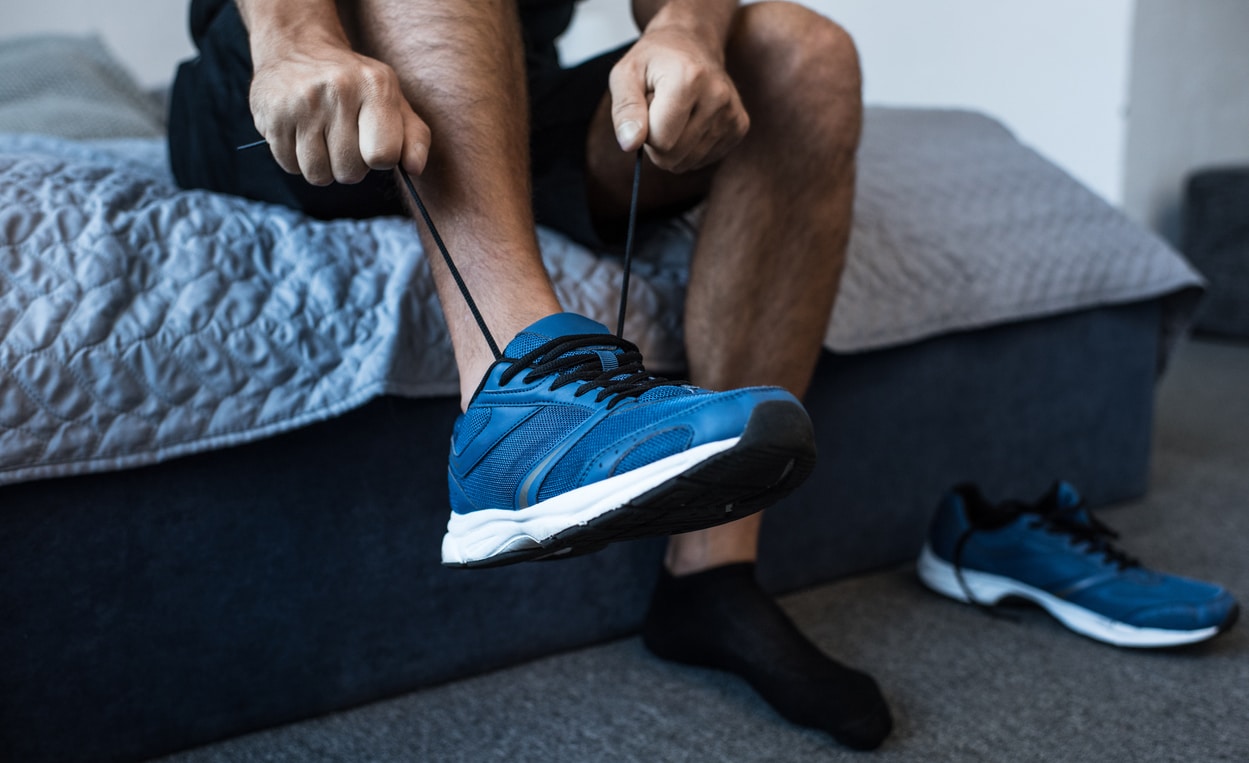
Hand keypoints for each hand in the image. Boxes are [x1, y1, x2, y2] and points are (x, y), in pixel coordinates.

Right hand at [249, 42, 429, 185]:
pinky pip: (289, 165)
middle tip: (343, 139)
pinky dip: (296, 159)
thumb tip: (414, 168)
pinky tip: (299, 133)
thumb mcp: (393, 99)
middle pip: (350, 171)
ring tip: (321, 137)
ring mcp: (301, 102)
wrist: (298, 48)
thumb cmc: (355, 84)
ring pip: (318, 174)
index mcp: (375, 86)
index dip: (379, 160)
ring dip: (322, 166)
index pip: (383, 155)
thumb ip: (414, 136)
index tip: (372, 145)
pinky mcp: (272, 114)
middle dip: (349, 165)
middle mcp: (337, 90)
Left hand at [608, 25, 748, 173]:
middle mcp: (717, 97)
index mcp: (690, 79)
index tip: (647, 108)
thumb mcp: (626, 74)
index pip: (660, 141)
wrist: (693, 43)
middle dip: (657, 142)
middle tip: (659, 111)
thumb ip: (625, 109)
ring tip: (676, 112)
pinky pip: (702, 160)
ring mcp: (732, 114)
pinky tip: (691, 118)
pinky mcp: (739, 127)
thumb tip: (630, 144)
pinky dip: (690, 147)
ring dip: (673, 144)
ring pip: (687, 162)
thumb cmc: (654, 60)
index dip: (644, 131)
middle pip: (673, 156)